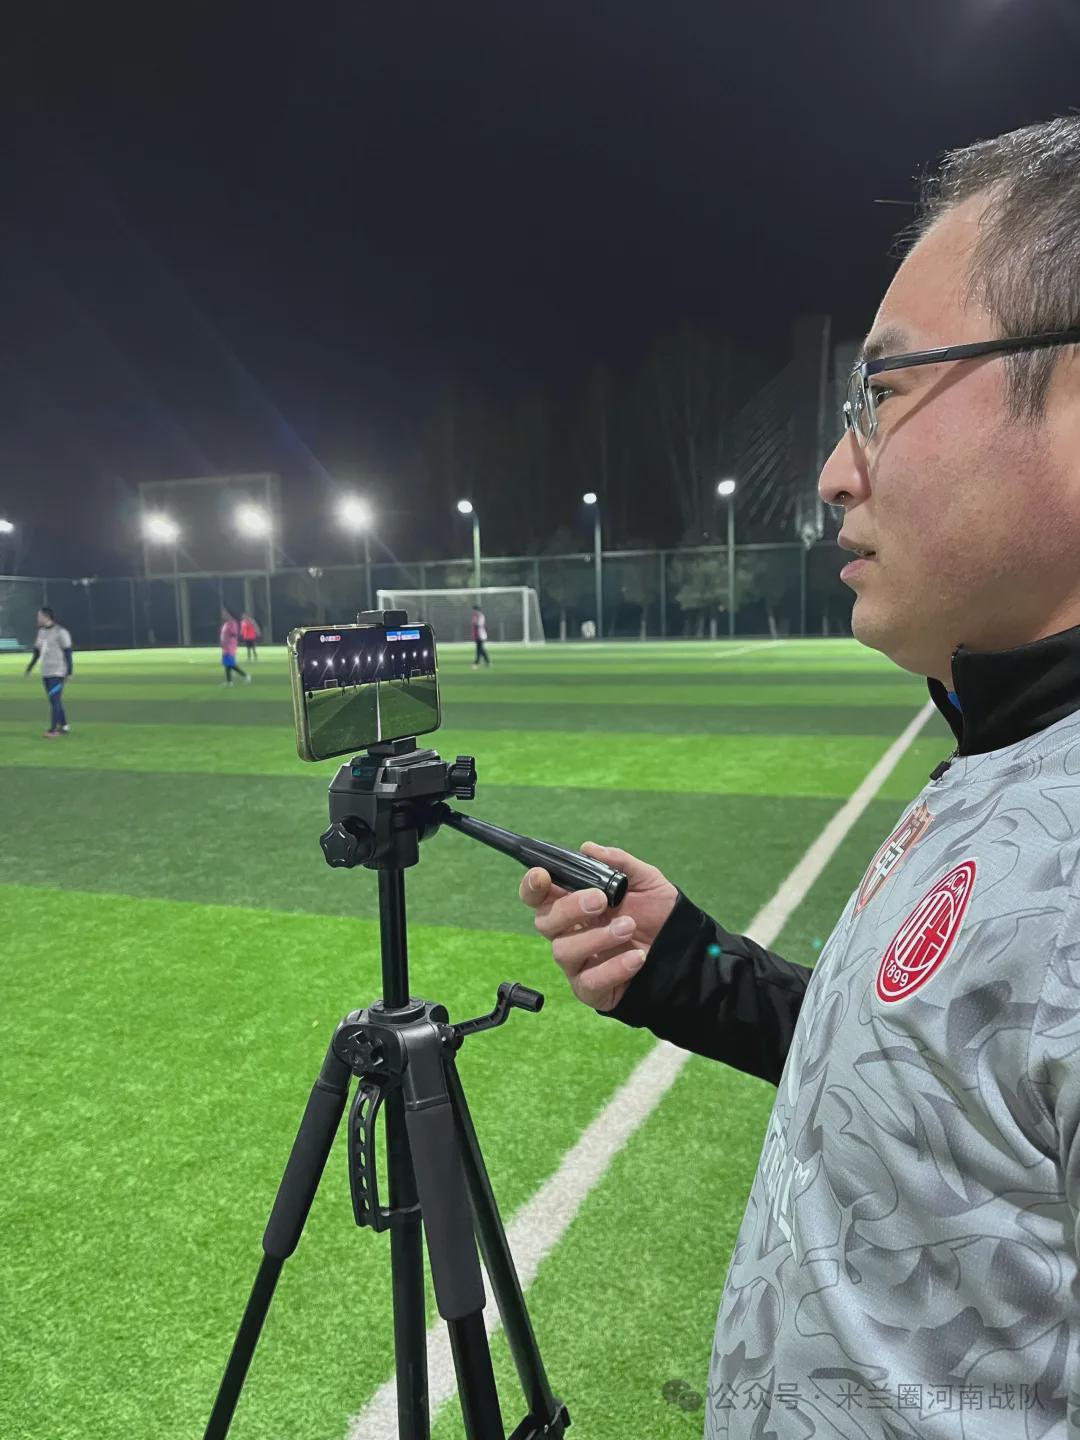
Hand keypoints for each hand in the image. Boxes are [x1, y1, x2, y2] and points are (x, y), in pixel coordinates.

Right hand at [519, 843, 677, 1012]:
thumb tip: (589, 849)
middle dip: (569, 908)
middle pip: (544, 921)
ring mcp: (577, 962)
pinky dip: (614, 968)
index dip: (532, 886)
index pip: (539, 895)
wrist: (681, 949)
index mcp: (573, 904)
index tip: (543, 875)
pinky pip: (589, 981)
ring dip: (597, 937)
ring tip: (628, 928)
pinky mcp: (591, 988)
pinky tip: (637, 957)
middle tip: (601, 900)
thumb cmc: (656, 913)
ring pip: (563, 951)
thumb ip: (620, 863)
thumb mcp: (646, 881)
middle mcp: (568, 932)